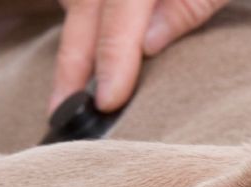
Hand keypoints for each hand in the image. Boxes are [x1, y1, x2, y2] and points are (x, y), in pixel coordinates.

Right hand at [50, 0, 228, 112]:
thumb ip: (188, 6)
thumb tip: (147, 46)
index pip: (119, 10)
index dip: (112, 56)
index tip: (107, 100)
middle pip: (84, 7)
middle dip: (72, 62)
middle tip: (61, 112)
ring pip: (77, 1)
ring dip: (74, 42)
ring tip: (68, 91)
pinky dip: (83, 18)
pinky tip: (84, 53)